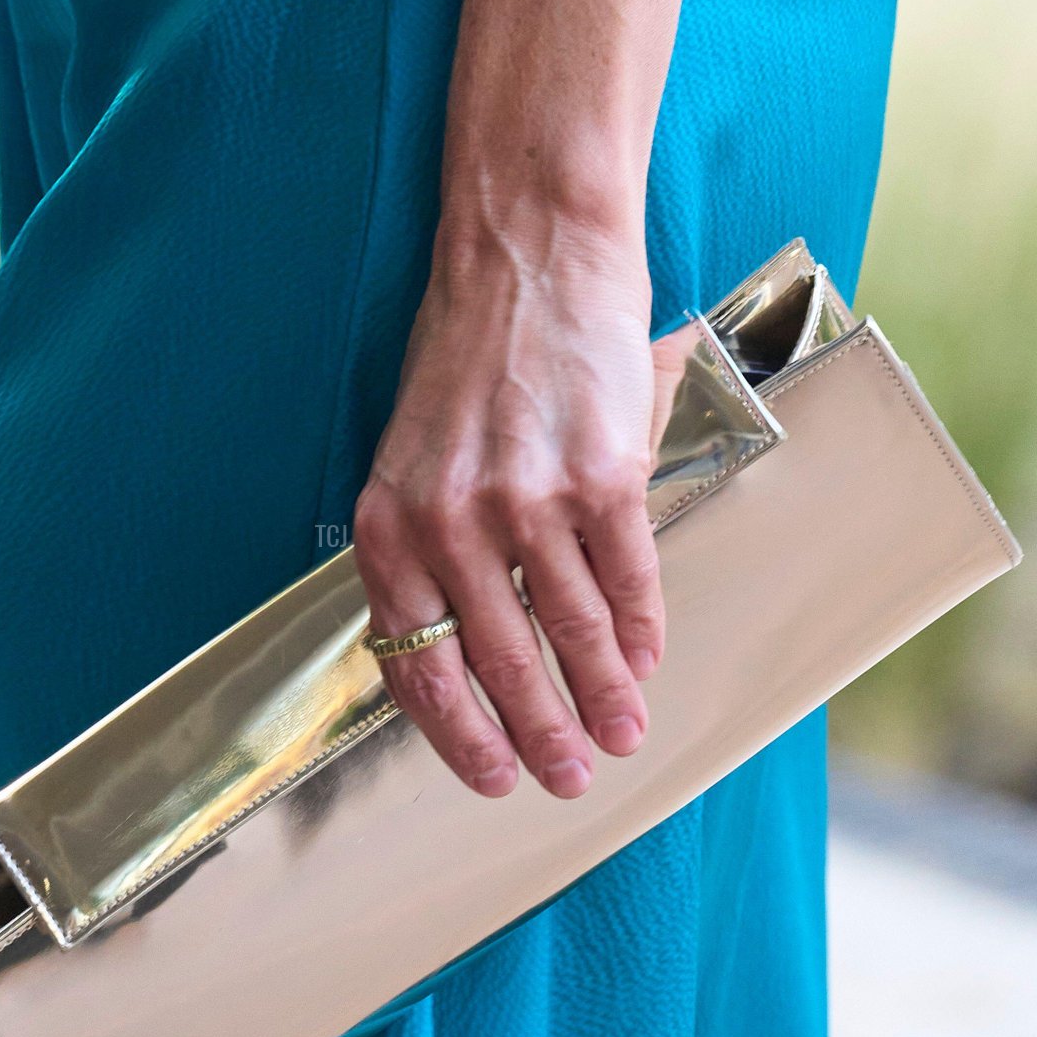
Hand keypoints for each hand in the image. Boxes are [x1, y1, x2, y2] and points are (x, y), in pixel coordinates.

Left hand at [354, 211, 682, 798]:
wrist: (524, 256)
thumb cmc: (463, 361)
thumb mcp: (409, 462)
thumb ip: (426, 554)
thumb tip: (463, 654)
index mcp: (389, 528)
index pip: (419, 666)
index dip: (459, 735)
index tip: (491, 776)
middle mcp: (451, 524)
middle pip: (501, 665)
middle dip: (537, 737)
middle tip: (566, 780)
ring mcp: (528, 501)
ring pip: (572, 632)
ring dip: (601, 697)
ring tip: (621, 737)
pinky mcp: (601, 476)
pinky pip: (626, 578)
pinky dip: (640, 630)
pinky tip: (647, 663)